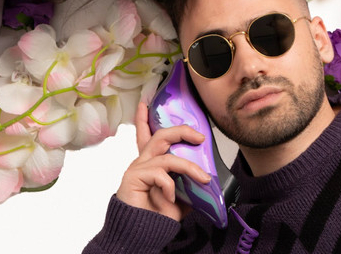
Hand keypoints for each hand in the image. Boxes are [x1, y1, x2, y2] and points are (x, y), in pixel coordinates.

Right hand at [116, 102, 211, 220]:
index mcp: (151, 163)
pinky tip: (170, 198)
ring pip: (167, 155)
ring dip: (190, 167)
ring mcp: (137, 168)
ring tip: (204, 179)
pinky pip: (160, 173)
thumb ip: (187, 184)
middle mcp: (143, 161)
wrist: (141, 236)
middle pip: (161, 136)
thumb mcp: (180, 198)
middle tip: (200, 136)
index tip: (145, 103)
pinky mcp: (134, 177)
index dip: (144, 119)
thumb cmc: (156, 217)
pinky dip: (170, 186)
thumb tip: (205, 177)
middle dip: (182, 131)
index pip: (147, 135)